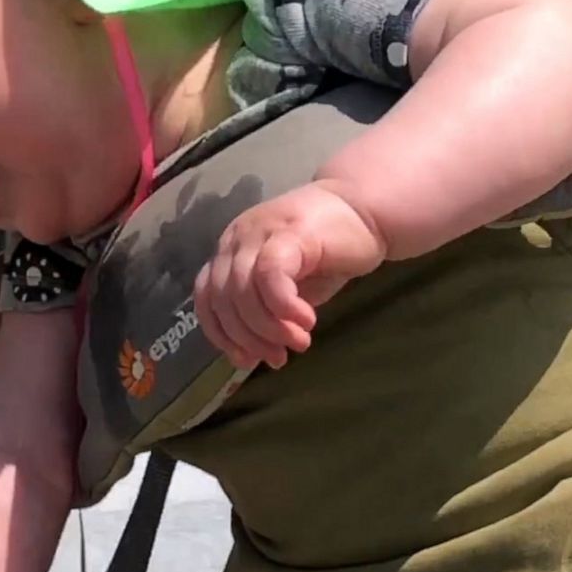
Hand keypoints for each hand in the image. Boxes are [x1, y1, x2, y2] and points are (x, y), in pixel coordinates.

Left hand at [193, 180, 386, 369]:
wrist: (365, 211)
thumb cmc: (326, 252)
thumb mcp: (287, 287)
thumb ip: (264, 309)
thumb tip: (250, 352)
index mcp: (230, 251)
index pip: (206, 297)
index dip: (222, 334)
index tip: (246, 361)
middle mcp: (236, 239)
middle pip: (224, 299)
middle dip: (249, 338)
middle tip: (278, 358)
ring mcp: (260, 232)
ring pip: (244, 291)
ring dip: (269, 328)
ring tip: (298, 342)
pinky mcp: (289, 232)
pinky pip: (271, 276)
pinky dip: (284, 306)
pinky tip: (307, 320)